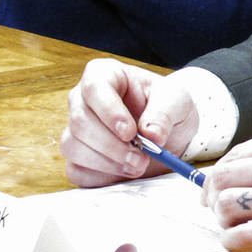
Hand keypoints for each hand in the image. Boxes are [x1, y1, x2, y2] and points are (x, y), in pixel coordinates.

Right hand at [61, 58, 199, 186]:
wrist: (169, 133)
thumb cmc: (166, 107)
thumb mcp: (177, 100)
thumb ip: (165, 113)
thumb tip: (151, 135)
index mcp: (104, 74)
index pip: (94, 87)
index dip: (109, 111)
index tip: (130, 132)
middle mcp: (83, 99)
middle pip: (81, 121)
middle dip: (112, 145)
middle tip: (141, 157)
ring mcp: (76, 129)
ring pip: (74, 146)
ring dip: (107, 162)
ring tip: (138, 165)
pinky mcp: (77, 157)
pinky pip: (76, 170)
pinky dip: (101, 176)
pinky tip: (124, 172)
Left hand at [205, 129, 251, 251]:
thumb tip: (234, 171)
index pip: (233, 157)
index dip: (216, 177)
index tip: (214, 191)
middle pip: (222, 180)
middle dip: (211, 198)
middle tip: (218, 210)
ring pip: (226, 207)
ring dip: (222, 219)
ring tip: (235, 225)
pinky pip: (241, 238)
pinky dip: (231, 241)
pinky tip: (242, 241)